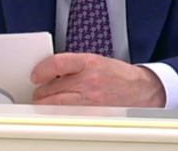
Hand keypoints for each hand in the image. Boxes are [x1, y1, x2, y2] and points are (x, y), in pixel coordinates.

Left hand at [30, 53, 165, 106]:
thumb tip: (51, 72)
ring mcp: (92, 99)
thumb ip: (74, 66)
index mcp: (88, 62)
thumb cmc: (118, 74)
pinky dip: (61, 114)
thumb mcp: (96, 61)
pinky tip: (58, 112)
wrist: (142, 89)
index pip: (56, 63)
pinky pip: (70, 116)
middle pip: (52, 89)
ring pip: (58, 105)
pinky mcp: (95, 113)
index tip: (35, 75)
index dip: (41, 70)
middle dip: (40, 93)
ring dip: (46, 105)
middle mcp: (89, 80)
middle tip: (37, 94)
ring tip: (43, 104)